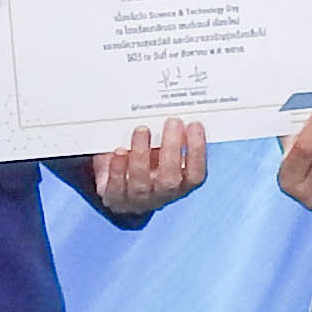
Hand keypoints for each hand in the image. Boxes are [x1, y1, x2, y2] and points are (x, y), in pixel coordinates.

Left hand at [91, 120, 207, 218]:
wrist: (120, 187)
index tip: (194, 124)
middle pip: (169, 179)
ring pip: (141, 182)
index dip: (197, 151)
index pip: (195, 175)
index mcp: (180, 185)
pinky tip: (118, 151)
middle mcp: (161, 195)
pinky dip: (118, 169)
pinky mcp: (114, 198)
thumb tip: (175, 112)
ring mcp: (137, 199)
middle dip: (172, 148)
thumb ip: (171, 139)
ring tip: (142, 130)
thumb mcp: (163, 153)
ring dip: (142, 155)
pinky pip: (115, 187)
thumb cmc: (148, 163)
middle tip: (172, 122)